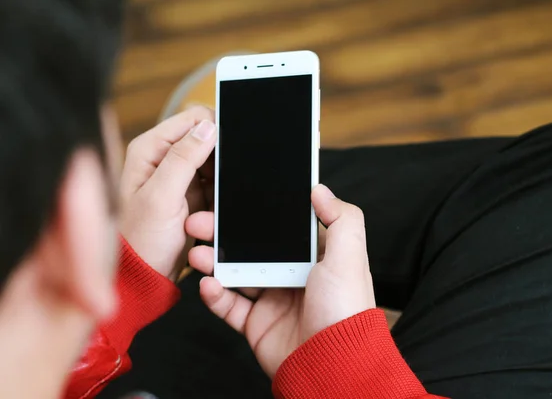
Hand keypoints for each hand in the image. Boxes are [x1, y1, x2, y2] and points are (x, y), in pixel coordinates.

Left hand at [120, 107, 215, 280]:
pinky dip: (220, 194)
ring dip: (221, 180)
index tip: (226, 155)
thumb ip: (183, 158)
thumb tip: (208, 127)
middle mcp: (163, 158)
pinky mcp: (191, 195)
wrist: (143, 276)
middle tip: (218, 186)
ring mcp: (178, 177)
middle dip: (220, 159)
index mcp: (150, 148)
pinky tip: (212, 211)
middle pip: (208, 139)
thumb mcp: (161, 197)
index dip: (215, 131)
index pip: (194, 119)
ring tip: (210, 204)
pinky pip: (216, 184)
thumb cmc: (140, 240)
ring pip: (216, 163)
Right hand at [186, 184, 375, 376]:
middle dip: (224, 234)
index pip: (280, 228)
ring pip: (235, 273)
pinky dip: (214, 295)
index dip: (256, 214)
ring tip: (197, 254)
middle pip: (251, 247)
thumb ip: (341, 219)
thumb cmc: (346, 310)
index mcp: (313, 256)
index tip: (232, 200)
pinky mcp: (257, 323)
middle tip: (201, 222)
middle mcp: (292, 274)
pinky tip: (207, 284)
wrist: (332, 365)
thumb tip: (320, 190)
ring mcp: (272, 299)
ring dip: (213, 261)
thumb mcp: (350, 257)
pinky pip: (229, 305)